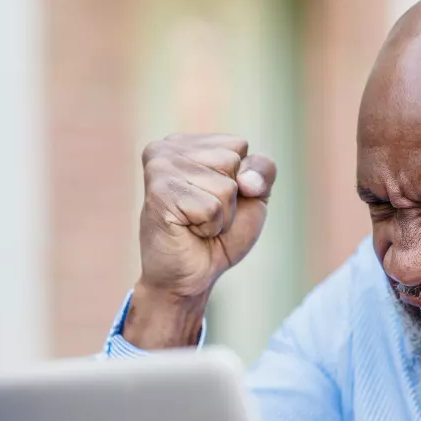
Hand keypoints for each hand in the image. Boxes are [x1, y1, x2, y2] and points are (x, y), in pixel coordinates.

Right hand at [138, 133, 276, 298]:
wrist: (191, 277)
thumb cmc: (220, 235)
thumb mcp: (253, 196)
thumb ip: (262, 171)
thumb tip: (245, 180)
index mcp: (186, 142)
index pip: (239, 145)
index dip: (242, 180)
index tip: (216, 199)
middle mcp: (166, 147)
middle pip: (231, 161)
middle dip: (230, 198)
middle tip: (205, 215)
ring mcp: (159, 168)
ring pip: (224, 186)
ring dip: (220, 215)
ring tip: (197, 223)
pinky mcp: (159, 194)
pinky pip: (211, 207)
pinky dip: (210, 227)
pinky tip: (189, 230)